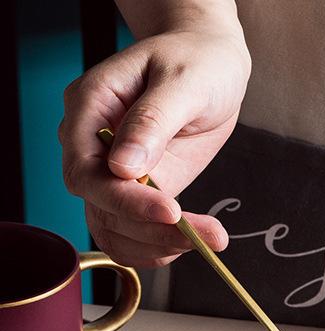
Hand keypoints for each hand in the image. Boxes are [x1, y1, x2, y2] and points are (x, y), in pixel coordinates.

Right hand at [59, 26, 250, 267]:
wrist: (209, 65)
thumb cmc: (197, 62)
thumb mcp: (183, 81)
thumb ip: (153, 121)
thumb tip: (124, 166)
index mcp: (90, 107)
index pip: (88, 172)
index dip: (126, 200)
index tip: (172, 211)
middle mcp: (91, 145)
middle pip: (101, 208)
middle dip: (152, 230)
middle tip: (206, 235)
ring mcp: (112, 171)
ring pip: (113, 228)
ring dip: (157, 245)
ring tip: (207, 239)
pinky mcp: (137, 190)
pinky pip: (130, 232)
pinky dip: (155, 248)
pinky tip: (188, 243)